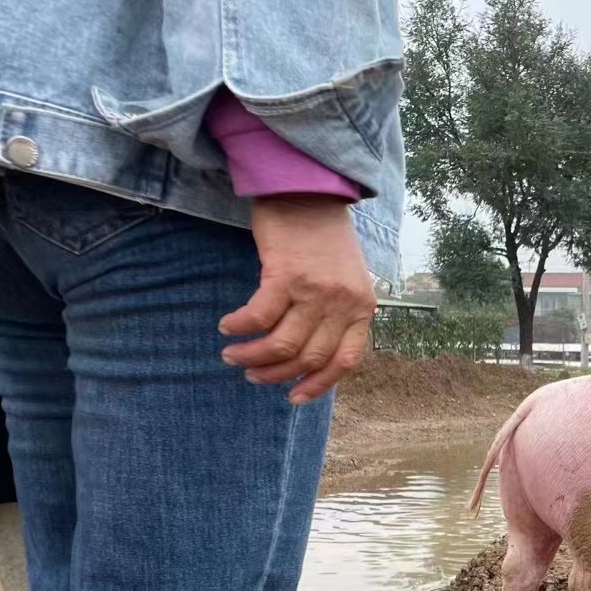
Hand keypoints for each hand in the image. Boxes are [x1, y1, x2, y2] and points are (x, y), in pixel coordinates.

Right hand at [220, 195, 375, 404]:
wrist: (310, 192)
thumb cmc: (324, 238)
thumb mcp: (347, 280)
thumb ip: (337, 314)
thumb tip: (310, 355)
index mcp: (362, 309)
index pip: (344, 362)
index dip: (317, 386)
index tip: (293, 398)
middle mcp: (343, 304)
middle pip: (308, 358)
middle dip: (275, 374)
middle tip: (251, 374)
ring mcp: (316, 291)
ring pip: (282, 344)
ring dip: (253, 356)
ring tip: (233, 355)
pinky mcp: (286, 275)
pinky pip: (259, 317)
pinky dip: (240, 327)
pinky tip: (228, 326)